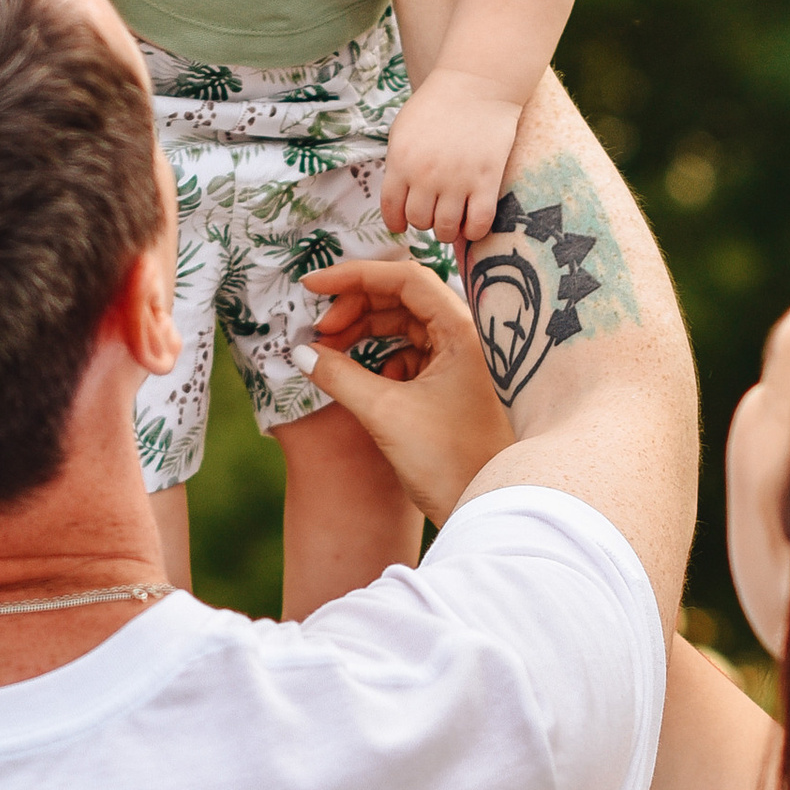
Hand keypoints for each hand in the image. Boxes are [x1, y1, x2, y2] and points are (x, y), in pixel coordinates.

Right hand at [288, 249, 512, 522]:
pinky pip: (413, 355)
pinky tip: (361, 381)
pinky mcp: (456, 384)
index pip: (405, 278)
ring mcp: (465, 360)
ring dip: (366, 334)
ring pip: (407, 327)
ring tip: (330, 354)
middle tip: (318, 332)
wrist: (488, 512)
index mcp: (464, 331)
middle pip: (404, 299)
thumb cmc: (450, 463)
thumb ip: (339, 375)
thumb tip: (301, 351)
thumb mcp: (385, 414)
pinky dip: (382, 359)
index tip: (312, 285)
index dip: (353, 277)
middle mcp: (470, 337)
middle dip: (355, 308)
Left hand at [380, 69, 522, 248]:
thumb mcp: (403, 129)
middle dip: (425, 221)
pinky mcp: (486, 181)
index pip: (392, 211)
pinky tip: (472, 224)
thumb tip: (397, 198)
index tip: (404, 223)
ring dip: (447, 231)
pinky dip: (473, 232)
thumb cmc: (439, 104)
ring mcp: (457, 180)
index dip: (397, 222)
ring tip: (452, 219)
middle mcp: (426, 176)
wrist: (477, 84)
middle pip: (419, 221)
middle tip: (434, 211)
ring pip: (445, 229)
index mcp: (401, 162)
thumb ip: (397, 163)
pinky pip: (478, 224)